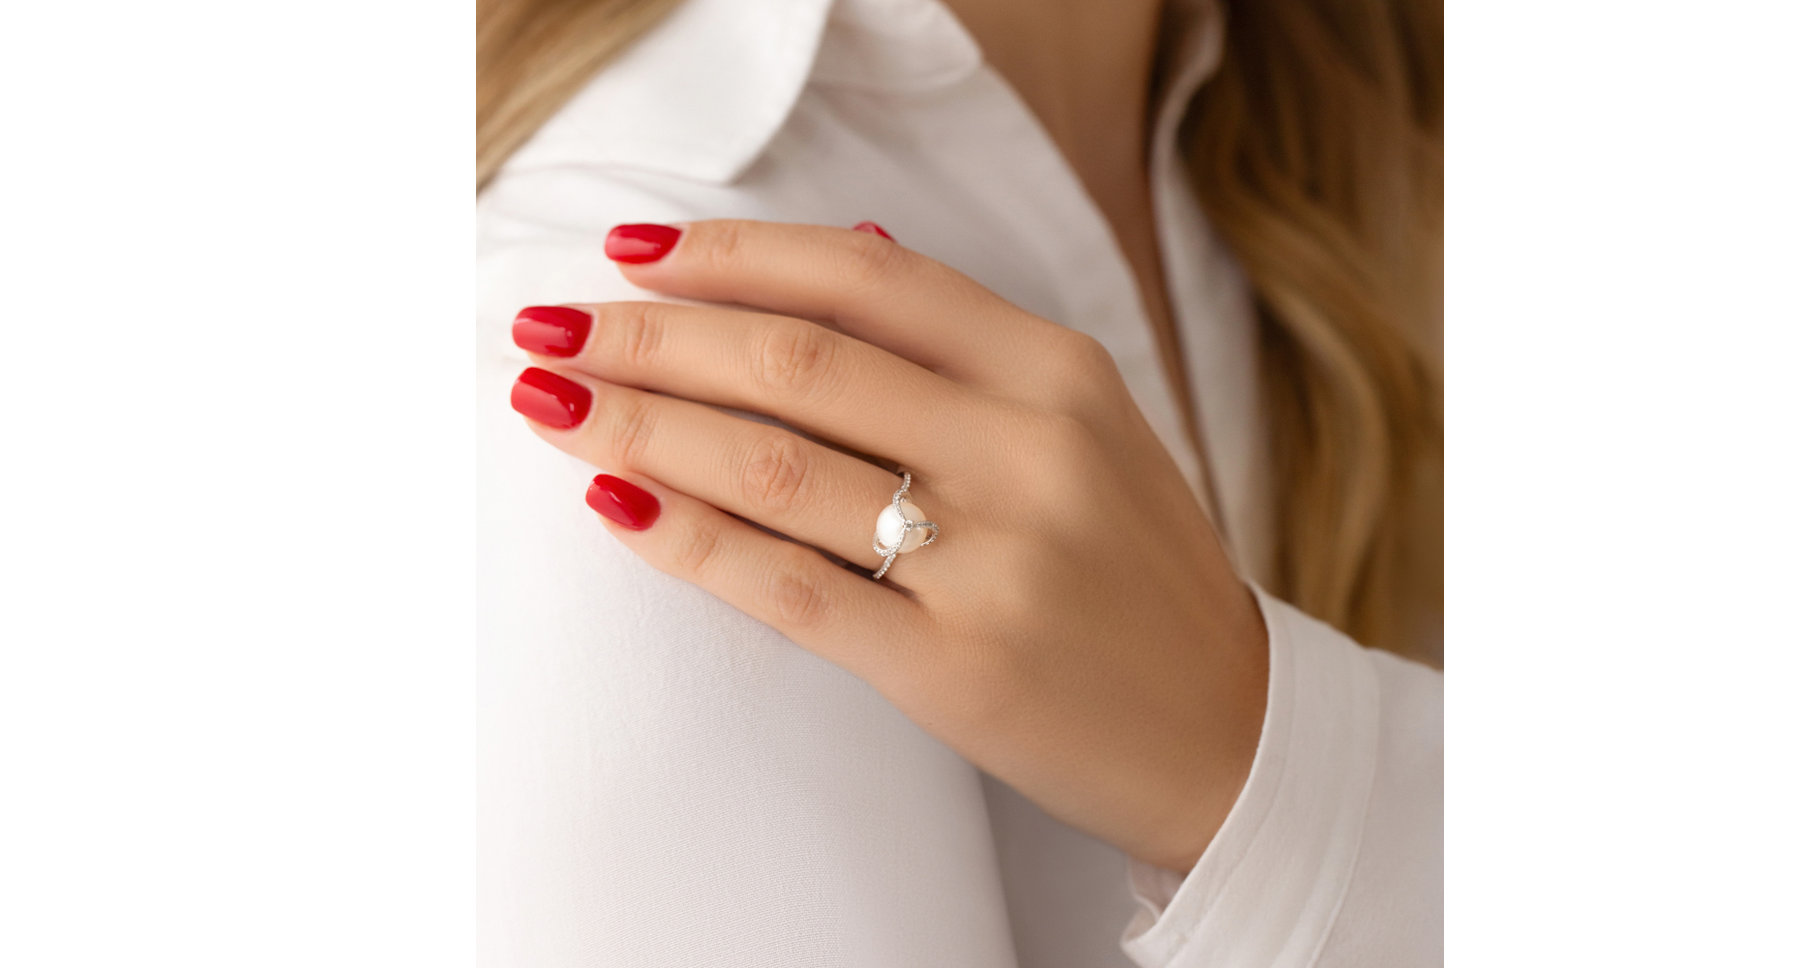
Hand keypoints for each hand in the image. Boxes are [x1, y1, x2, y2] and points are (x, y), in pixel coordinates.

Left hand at [509, 219, 1267, 871]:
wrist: (1224, 731)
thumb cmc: (1134, 570)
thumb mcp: (1088, 425)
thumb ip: (968, 344)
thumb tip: (842, 238)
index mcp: (1058, 371)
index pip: (865, 275)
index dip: (733, 255)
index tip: (634, 255)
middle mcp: (1028, 449)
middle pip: (796, 361)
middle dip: (650, 340)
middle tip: (553, 334)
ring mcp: (994, 560)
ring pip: (774, 465)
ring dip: (641, 428)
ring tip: (553, 407)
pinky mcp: (954, 667)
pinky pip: (789, 587)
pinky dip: (689, 541)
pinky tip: (619, 507)